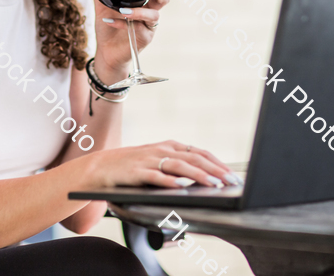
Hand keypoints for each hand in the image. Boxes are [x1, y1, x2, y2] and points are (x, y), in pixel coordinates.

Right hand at [81, 140, 241, 188]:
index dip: (218, 163)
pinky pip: (156, 176)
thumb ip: (178, 166)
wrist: (101, 167)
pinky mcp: (137, 171)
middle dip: (215, 170)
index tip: (232, 175)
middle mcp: (162, 150)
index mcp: (170, 146)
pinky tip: (181, 187)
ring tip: (213, 184)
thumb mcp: (158, 161)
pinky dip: (170, 181)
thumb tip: (205, 178)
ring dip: (198, 175)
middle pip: (194, 158)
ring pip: (179, 166)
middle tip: (230, 181)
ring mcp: (149, 159)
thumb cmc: (133, 167)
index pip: (200, 153)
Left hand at [92, 0, 169, 77]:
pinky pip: (138, 29)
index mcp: (142, 0)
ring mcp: (148, 26)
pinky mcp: (144, 38)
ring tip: (123, 11)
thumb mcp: (102, 6)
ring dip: (138, 11)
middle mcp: (149, 11)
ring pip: (153, 15)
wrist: (105, 52)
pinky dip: (122, 24)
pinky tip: (110, 21)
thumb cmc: (108, 27)